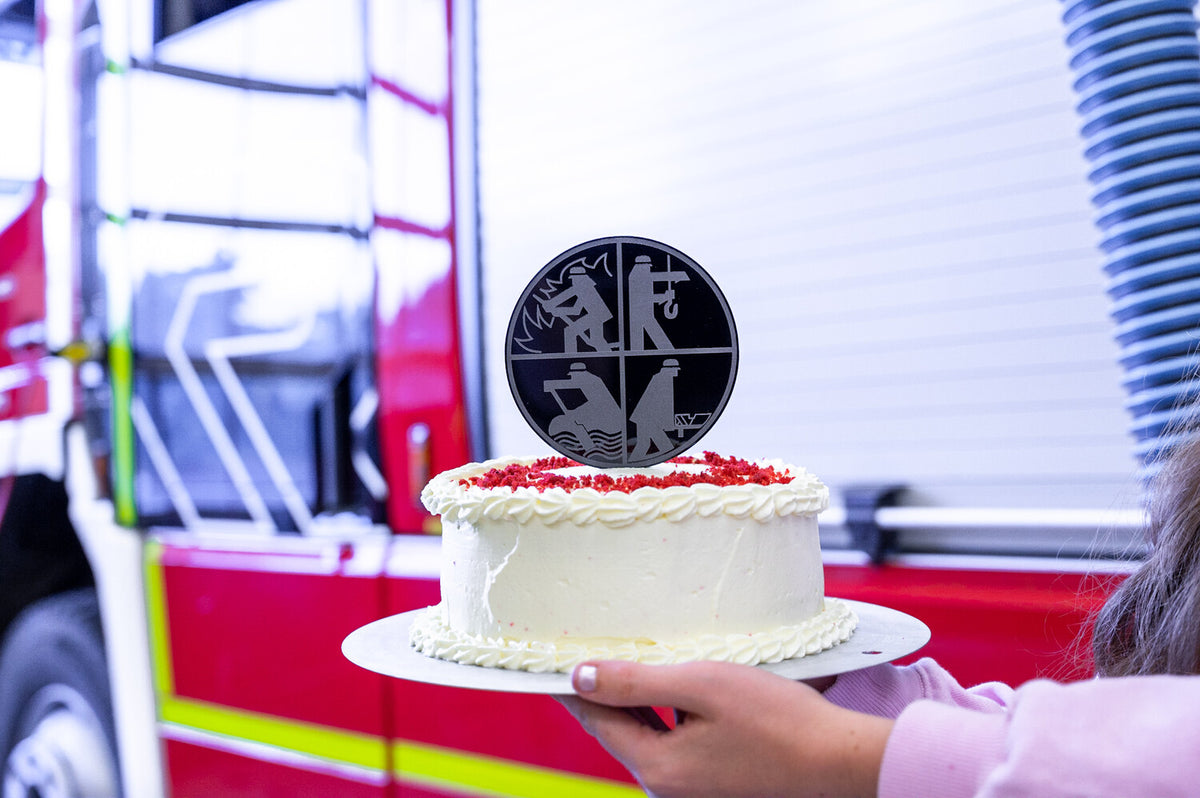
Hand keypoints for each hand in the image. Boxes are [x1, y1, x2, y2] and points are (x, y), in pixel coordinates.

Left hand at [557, 660, 892, 797]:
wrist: (842, 760)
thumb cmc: (777, 720)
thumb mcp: (701, 685)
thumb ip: (637, 682)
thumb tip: (579, 678)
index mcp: (658, 767)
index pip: (597, 719)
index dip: (573, 686)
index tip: (550, 659)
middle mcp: (669, 785)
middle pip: (621, 728)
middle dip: (605, 690)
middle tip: (588, 647)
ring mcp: (693, 786)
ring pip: (649, 733)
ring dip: (638, 698)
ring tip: (629, 657)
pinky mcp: (715, 779)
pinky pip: (675, 740)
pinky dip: (667, 711)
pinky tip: (676, 683)